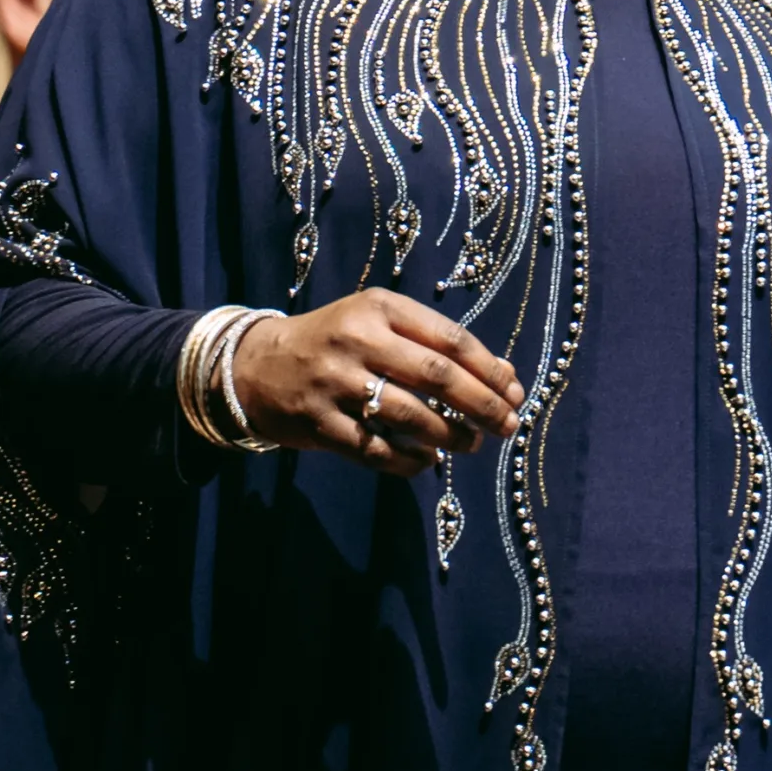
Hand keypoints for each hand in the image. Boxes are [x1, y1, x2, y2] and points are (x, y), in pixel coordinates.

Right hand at [230, 287, 524, 477]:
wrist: (255, 365)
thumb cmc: (337, 340)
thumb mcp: (382, 324)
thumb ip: (436, 344)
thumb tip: (505, 375)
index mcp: (381, 308)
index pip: (450, 339)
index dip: (490, 370)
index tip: (516, 392)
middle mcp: (358, 341)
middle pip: (437, 377)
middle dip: (482, 405)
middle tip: (508, 424)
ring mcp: (334, 384)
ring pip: (409, 416)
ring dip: (450, 435)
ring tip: (473, 444)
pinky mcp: (316, 424)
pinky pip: (374, 450)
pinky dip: (408, 461)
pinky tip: (428, 462)